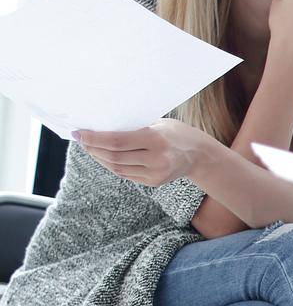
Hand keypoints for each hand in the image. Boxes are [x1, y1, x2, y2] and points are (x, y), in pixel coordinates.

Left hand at [75, 119, 211, 186]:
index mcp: (156, 139)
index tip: (79, 133)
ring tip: (90, 148)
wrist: (200, 154)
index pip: (116, 142)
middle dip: (92, 148)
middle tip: (81, 140)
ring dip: (99, 158)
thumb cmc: (176, 132)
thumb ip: (134, 127)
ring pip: (117, 168)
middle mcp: (156, 159)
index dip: (94, 139)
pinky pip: (125, 174)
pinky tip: (104, 157)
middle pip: (113, 157)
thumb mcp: (158, 123)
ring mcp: (155, 173)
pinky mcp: (154, 182)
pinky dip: (111, 165)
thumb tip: (101, 126)